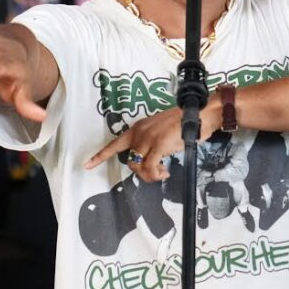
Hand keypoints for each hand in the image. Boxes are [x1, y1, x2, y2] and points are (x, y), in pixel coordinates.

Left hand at [85, 102, 221, 182]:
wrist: (201, 114)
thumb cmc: (186, 124)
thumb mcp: (163, 133)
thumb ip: (153, 144)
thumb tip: (151, 161)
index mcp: (139, 128)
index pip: (115, 144)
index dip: (100, 156)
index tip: (87, 165)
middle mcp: (139, 132)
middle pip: (130, 161)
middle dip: (142, 172)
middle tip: (159, 172)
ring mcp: (148, 137)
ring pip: (137, 166)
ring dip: (150, 174)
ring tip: (163, 172)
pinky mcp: (158, 144)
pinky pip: (150, 167)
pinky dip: (156, 174)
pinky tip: (165, 172)